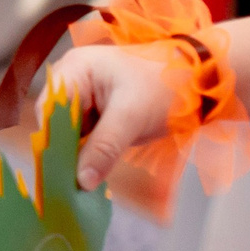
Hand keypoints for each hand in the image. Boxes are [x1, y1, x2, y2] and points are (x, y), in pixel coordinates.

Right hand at [48, 45, 175, 191]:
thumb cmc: (166, 88)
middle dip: (64, 149)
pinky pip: (84, 135)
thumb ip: (104, 148)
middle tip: (72, 180)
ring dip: (77, 154)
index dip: (51, 139)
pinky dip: (89, 152)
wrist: (201, 83)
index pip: (48, 108)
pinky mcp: (97, 112)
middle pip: (55, 120)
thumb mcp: (133, 117)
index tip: (59, 170)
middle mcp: (73, 79)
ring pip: (68, 131)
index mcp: (75, 68)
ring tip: (82, 179)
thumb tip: (81, 181)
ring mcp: (84, 96)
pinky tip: (93, 170)